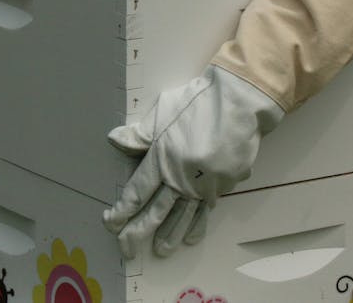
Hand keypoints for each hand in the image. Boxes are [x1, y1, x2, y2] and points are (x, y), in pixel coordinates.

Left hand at [102, 65, 283, 258]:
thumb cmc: (201, 102)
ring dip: (169, 235)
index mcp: (163, 158)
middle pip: (156, 211)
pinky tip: (191, 237)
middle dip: (138, 232)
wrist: (241, 102)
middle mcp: (182, 176)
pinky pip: (207, 209)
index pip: (137, 191)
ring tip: (160, 251)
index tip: (111, 221)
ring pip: (182, 216)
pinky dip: (198, 225)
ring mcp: (205, 183)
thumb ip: (139, 133)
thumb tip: (114, 141)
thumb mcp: (163, 111)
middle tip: (126, 249)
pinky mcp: (224, 184)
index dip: (122, 210)